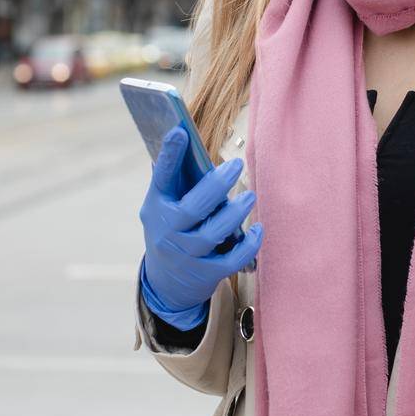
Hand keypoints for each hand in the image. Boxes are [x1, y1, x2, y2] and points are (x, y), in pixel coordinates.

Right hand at [139, 126, 262, 327]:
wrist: (166, 283)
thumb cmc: (171, 229)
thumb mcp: (164, 206)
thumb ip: (177, 181)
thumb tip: (187, 138)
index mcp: (156, 207)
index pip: (161, 178)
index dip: (170, 155)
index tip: (180, 131)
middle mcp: (167, 232)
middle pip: (193, 208)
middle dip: (216, 185)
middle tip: (237, 165)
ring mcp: (185, 255)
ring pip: (212, 234)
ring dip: (235, 213)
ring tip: (249, 196)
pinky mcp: (205, 274)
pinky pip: (231, 260)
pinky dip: (248, 245)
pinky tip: (257, 230)